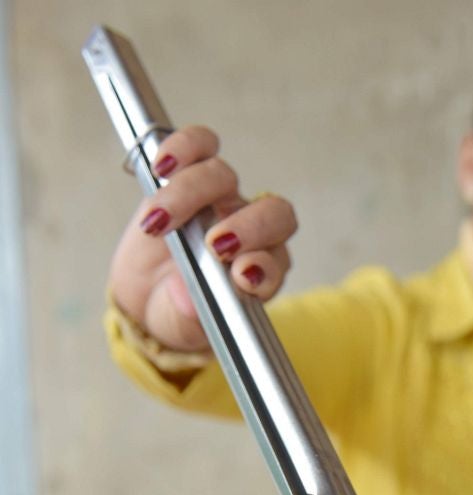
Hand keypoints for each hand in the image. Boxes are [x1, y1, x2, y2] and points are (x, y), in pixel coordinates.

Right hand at [108, 125, 297, 353]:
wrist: (149, 296)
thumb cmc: (178, 312)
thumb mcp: (183, 326)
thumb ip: (190, 316)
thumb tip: (186, 300)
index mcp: (262, 272)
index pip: (278, 259)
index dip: (265, 266)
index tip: (242, 277)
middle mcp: (250, 231)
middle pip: (271, 213)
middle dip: (247, 226)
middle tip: (214, 246)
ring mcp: (222, 200)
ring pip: (224, 178)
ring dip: (191, 194)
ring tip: (159, 221)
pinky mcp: (190, 173)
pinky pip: (199, 146)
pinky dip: (183, 148)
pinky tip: (162, 166)